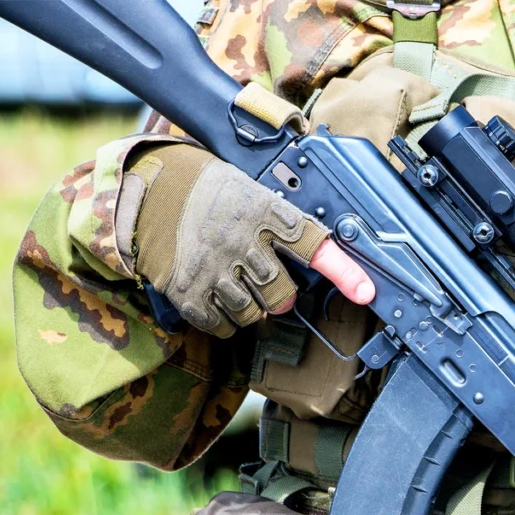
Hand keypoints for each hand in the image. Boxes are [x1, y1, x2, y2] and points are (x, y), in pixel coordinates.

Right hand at [119, 143, 374, 336]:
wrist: (148, 187)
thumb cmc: (210, 191)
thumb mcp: (251, 190)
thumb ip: (283, 223)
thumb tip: (326, 255)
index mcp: (263, 212)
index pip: (314, 244)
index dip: (344, 271)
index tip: (366, 292)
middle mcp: (240, 241)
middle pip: (283, 294)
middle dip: (282, 297)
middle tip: (269, 284)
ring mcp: (212, 268)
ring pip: (254, 313)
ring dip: (252, 307)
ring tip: (237, 284)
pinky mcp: (186, 290)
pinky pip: (223, 326)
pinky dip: (225, 320)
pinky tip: (217, 297)